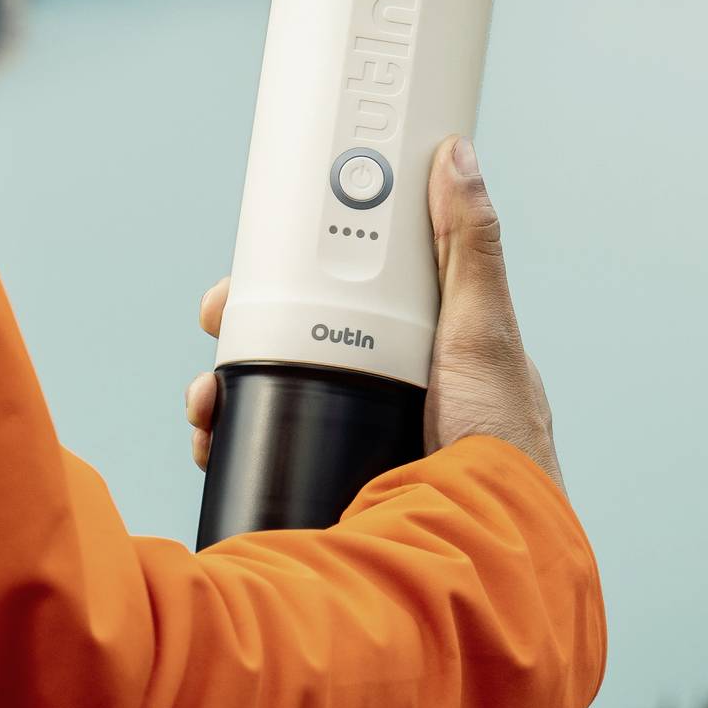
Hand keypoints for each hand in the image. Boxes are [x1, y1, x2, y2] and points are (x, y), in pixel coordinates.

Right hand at [183, 135, 563, 492]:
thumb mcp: (484, 333)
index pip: (347, 287)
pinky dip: (235, 442)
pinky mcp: (337, 480)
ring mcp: (360, 435)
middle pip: (297, 339)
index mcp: (425, 342)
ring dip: (226, 391)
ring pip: (274, 396)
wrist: (491, 553)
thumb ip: (469, 248)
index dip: (291, 272)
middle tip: (213, 328)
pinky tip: (215, 446)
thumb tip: (457, 154)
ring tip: (205, 404)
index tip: (249, 270)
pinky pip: (271, 450)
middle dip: (243, 332)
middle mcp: (390, 385)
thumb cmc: (502, 445)